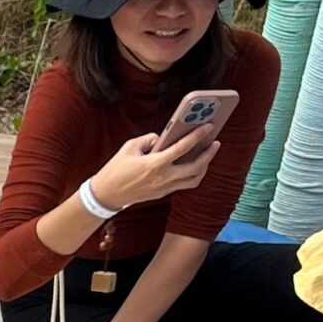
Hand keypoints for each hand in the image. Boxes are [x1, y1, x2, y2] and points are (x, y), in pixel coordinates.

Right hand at [91, 132, 220, 211]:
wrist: (106, 195)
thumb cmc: (115, 169)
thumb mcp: (129, 147)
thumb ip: (149, 139)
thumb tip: (163, 138)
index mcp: (155, 163)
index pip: (182, 147)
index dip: (197, 135)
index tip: (208, 127)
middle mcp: (163, 177)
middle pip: (196, 166)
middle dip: (209, 153)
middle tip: (215, 142)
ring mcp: (165, 187)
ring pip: (194, 179)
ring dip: (204, 166)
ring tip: (206, 155)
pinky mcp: (163, 193)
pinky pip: (184, 184)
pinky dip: (192, 174)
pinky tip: (192, 166)